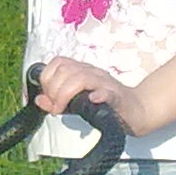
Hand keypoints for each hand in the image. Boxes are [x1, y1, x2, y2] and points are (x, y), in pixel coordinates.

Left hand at [33, 57, 150, 136]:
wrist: (136, 111)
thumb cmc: (106, 105)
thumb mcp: (77, 102)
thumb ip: (57, 100)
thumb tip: (38, 100)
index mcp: (81, 71)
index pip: (57, 63)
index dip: (47, 79)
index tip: (48, 98)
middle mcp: (92, 72)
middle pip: (65, 69)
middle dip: (54, 90)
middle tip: (56, 107)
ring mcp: (105, 83)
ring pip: (81, 78)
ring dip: (66, 94)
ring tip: (63, 109)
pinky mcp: (117, 97)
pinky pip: (107, 91)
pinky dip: (98, 95)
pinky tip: (92, 100)